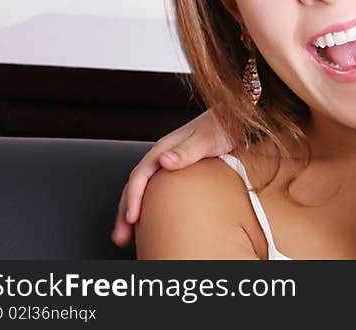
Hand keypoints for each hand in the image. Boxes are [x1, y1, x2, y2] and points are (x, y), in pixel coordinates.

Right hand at [110, 110, 231, 246]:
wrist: (234, 119)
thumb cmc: (222, 127)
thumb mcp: (207, 139)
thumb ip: (187, 150)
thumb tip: (164, 161)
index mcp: (164, 149)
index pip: (140, 176)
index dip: (133, 198)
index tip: (131, 218)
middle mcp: (162, 156)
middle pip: (136, 186)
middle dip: (125, 211)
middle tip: (121, 236)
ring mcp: (169, 164)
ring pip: (144, 190)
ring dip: (134, 210)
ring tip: (129, 234)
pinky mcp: (178, 170)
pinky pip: (156, 190)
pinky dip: (149, 206)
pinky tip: (152, 218)